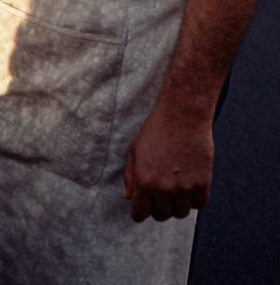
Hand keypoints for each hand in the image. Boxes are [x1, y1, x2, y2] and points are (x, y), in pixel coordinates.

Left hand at [123, 100, 213, 221]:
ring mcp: (184, 188)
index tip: (144, 207)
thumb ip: (130, 176)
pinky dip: (194, 199)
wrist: (183, 115)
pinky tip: (189, 185)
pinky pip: (199, 205)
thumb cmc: (157, 129)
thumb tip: (128, 197)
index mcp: (144, 180)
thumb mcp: (135, 150)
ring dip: (177, 205)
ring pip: (180, 213)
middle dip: (158, 208)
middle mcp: (164, 188)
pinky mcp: (202, 184)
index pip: (140, 214)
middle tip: (160, 195)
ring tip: (176, 188)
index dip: (140, 212)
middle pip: (161, 216)